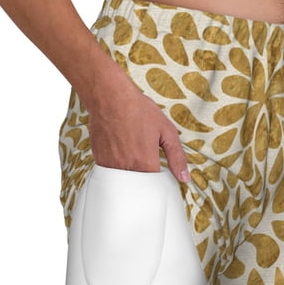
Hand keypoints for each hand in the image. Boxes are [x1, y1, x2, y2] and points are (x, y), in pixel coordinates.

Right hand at [83, 67, 189, 181]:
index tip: (158, 173)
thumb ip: (177, 157)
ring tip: (132, 152)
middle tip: (144, 159)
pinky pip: (110, 173)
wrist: (110, 97)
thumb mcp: (166, 131)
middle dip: (144, 180)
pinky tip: (121, 151)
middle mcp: (127, 168)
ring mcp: (111, 165)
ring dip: (130, 173)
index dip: (158, 182)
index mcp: (146, 163)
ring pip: (123, 181)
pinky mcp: (99, 160)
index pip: (154, 187)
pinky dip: (117, 167)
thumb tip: (184, 177)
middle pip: (138, 186)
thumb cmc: (138, 110)